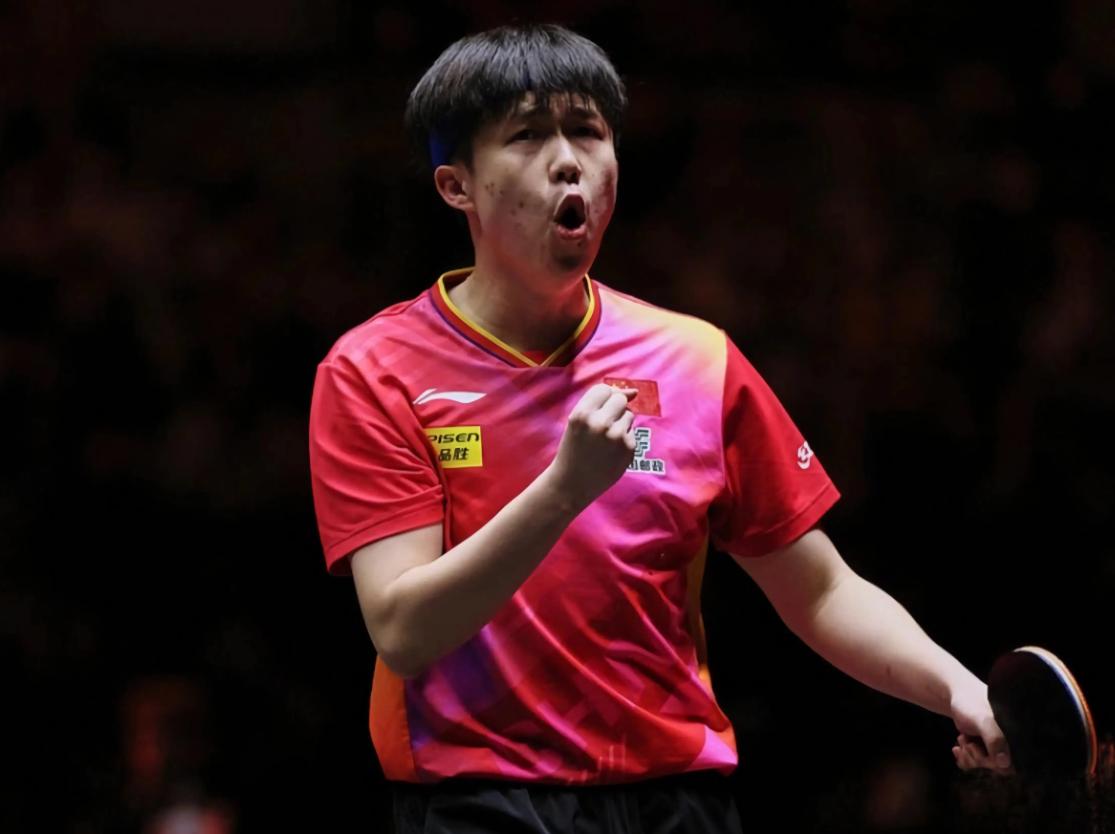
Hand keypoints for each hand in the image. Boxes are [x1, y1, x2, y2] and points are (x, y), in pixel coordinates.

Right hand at [546, 384, 636, 508]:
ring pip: (629, 414)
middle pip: (620, 399)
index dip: (604, 398)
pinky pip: (632, 432)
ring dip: (621, 422)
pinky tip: (611, 451)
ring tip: (606, 439)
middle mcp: (600, 423)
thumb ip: (600, 403)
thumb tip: (634, 391)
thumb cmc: (573, 450)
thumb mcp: (576, 422)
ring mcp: (617, 436)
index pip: (604, 389)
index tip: (600, 409)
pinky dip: (624, 438)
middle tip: (604, 424)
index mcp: (582, 414)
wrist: (572, 484)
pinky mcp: (629, 448)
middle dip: (615, 408)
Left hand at [950, 680, 1011, 772]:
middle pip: (998, 767)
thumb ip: (994, 738)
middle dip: (978, 759)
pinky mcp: (985, 747)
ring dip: (970, 757)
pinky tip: (957, 748)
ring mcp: (997, 745)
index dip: (994, 763)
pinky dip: (965, 759)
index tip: (977, 748)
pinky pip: (977, 763)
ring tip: (963, 740)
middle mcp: (1010, 743)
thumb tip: (1004, 763)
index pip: (1014, 765)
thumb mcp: (983, 719)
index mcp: (1016, 737)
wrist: (957, 695)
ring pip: (986, 765)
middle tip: (967, 744)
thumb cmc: (972, 703)